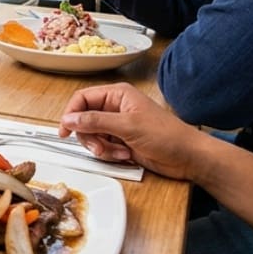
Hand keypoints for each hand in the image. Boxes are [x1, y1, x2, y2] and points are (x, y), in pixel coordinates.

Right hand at [57, 83, 213, 179]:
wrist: (188, 158)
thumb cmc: (166, 135)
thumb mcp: (128, 126)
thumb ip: (95, 121)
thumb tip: (69, 119)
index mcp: (117, 95)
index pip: (83, 99)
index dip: (71, 114)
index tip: (64, 131)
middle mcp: (115, 108)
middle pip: (84, 120)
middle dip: (89, 136)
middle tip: (99, 147)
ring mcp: (118, 126)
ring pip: (92, 136)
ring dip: (102, 148)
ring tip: (119, 153)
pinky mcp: (122, 142)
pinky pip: (103, 148)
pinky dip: (110, 154)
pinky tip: (127, 156)